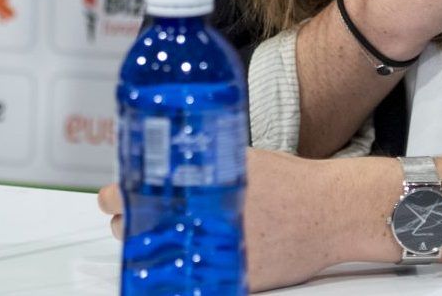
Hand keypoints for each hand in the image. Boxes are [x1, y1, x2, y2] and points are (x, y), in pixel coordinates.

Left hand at [99, 151, 368, 291]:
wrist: (328, 210)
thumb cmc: (292, 183)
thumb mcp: (239, 160)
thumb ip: (206, 165)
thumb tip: (180, 168)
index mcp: (192, 189)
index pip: (123, 197)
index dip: (115, 198)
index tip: (113, 198)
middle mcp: (194, 224)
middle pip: (132, 230)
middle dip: (133, 223)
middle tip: (139, 218)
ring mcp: (209, 255)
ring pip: (157, 259)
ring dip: (154, 250)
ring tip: (162, 241)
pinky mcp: (230, 281)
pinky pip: (190, 282)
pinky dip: (184, 274)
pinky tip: (187, 265)